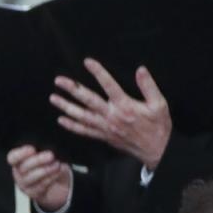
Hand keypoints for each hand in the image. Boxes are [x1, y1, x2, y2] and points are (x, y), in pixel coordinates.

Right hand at [7, 145, 73, 212]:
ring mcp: (24, 185)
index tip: (32, 149)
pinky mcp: (33, 193)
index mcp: (18, 161)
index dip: (21, 154)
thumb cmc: (50, 165)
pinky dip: (50, 178)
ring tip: (57, 164)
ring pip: (30, 178)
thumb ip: (43, 151)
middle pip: (23, 167)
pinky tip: (57, 172)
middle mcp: (19, 173)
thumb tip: (46, 148)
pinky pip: (40, 186)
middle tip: (51, 155)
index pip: (13, 157)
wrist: (58, 183)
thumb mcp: (47, 155)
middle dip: (38, 160)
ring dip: (46, 170)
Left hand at [51, 58, 171, 168]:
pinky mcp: (103, 136)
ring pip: (82, 116)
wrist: (156, 150)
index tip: (87, 62)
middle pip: (88, 100)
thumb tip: (141, 70)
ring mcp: (105, 127)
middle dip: (72, 89)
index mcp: (125, 106)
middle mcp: (111, 116)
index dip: (98, 72)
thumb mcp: (159, 104)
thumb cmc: (158, 126)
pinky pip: (84, 131)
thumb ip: (149, 86)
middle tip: (59, 80)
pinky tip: (61, 120)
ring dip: (66, 107)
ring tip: (53, 98)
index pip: (109, 85)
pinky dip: (72, 126)